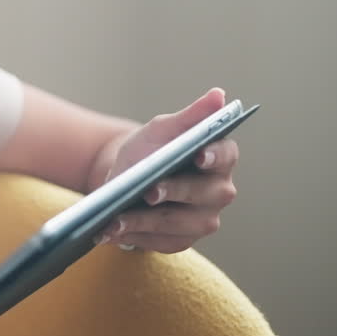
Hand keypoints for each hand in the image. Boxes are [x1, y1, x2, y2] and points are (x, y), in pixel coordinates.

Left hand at [96, 88, 239, 253]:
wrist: (128, 177)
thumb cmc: (152, 149)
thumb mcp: (164, 129)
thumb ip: (191, 115)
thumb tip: (219, 94)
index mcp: (220, 159)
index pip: (226, 155)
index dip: (214, 156)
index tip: (198, 155)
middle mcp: (218, 192)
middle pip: (201, 194)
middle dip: (172, 192)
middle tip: (147, 191)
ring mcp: (202, 220)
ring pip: (177, 223)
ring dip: (144, 221)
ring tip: (115, 219)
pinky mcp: (181, 240)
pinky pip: (159, 241)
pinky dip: (134, 236)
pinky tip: (110, 232)